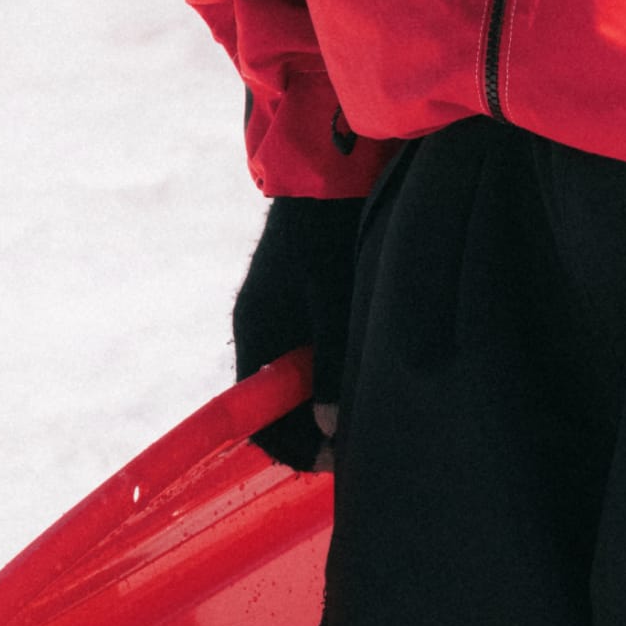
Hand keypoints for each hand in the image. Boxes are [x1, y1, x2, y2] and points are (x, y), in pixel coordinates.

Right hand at [232, 194, 364, 470]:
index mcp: (257, 334)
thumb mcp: (331, 297)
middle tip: (360, 438)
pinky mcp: (300, 297)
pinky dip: (331, 367)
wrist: (327, 166)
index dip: (293, 447)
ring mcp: (279, 312)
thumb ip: (330, 361)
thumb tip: (330, 427)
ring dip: (325, 397)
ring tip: (369, 406)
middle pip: (278, 403)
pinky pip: (310, 350)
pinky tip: (366, 364)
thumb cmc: (326, 229)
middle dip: (314, 427)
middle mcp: (261, 329)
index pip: (257, 419)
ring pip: (297, 376)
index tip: (336, 459)